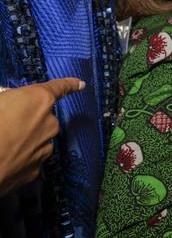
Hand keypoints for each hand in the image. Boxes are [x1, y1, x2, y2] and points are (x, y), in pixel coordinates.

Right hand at [0, 78, 84, 196]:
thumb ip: (9, 99)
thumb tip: (10, 104)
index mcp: (39, 100)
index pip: (60, 88)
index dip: (70, 84)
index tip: (80, 84)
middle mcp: (49, 123)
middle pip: (44, 117)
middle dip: (30, 119)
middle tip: (6, 123)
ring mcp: (45, 148)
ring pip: (39, 139)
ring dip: (26, 140)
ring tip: (2, 143)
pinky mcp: (36, 171)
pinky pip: (31, 158)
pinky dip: (20, 158)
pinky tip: (4, 159)